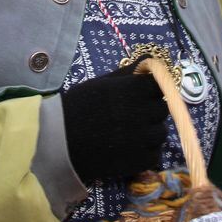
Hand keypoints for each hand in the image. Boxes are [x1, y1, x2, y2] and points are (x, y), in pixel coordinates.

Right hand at [61, 60, 167, 181]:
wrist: (59, 141)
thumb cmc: (77, 106)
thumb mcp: (101, 83)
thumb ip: (128, 73)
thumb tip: (149, 61)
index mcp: (134, 89)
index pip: (159, 85)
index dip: (151, 90)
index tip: (142, 94)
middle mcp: (142, 112)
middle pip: (162, 109)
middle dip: (152, 110)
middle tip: (134, 115)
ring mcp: (142, 138)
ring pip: (161, 132)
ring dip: (150, 132)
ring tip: (132, 134)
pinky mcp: (139, 160)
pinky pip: (155, 155)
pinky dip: (146, 153)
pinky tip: (131, 150)